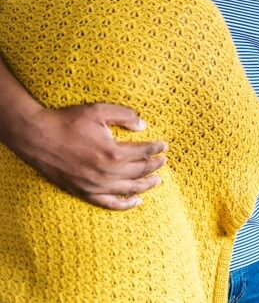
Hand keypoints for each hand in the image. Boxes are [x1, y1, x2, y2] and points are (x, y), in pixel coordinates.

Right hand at [8, 104, 165, 209]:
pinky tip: (136, 201)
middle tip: (164, 161)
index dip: (156, 148)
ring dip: (146, 185)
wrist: (37, 137)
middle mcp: (107, 173)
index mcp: (113, 152)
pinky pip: (109, 203)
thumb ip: (125, 116)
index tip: (163, 146)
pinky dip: (125, 204)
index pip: (144, 152)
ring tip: (157, 181)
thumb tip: (143, 126)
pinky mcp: (84, 192)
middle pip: (140, 171)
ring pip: (129, 189)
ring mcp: (96, 185)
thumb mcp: (99, 110)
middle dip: (155, 166)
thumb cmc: (68, 121)